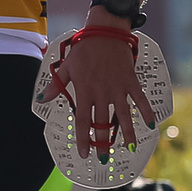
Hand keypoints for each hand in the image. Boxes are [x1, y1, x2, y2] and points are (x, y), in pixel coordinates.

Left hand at [51, 33, 153, 160]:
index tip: (83, 153)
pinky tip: (150, 126)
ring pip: (123, 117)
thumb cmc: (84, 49)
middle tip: (103, 159)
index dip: (83, 139)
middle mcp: (101, 93)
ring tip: (128, 149)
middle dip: (102, 143)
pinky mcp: (131, 81)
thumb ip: (56, 86)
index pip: (82, 122)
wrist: (105, 32)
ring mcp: (118, 88)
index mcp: (84, 91)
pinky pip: (140, 100)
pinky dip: (146, 113)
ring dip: (126, 134)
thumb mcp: (66, 67)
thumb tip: (41, 99)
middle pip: (102, 124)